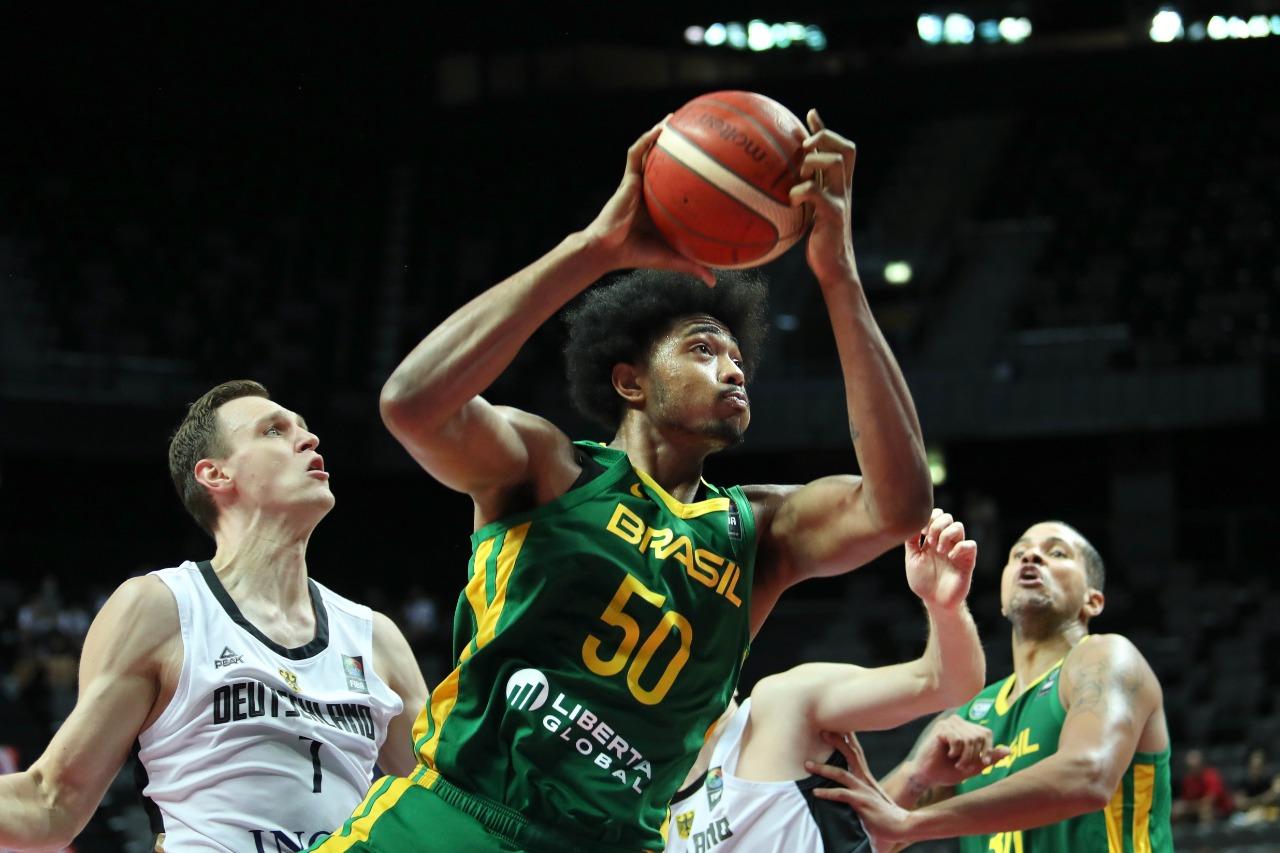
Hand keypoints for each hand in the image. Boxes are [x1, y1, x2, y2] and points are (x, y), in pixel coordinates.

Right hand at [581, 120, 715, 284]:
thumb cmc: (636, 254)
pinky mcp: (628, 177)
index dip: (689, 172)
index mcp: (659, 205)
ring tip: (677, 117)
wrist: (607, 250)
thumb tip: (715, 283)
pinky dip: (649, 138)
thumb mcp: (671, 258)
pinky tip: (663, 126)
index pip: (676, 184)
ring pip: (650, 151)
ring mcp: (637, 181)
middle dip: (678, 146)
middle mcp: (649, 189)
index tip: (710, 164)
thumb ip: (693, 265)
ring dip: (661, 133)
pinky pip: (638, 152)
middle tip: (697, 132)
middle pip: (664, 162)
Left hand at [790, 109, 857, 284]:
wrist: (834, 267)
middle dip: (825, 138)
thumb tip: (780, 181)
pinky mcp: (834, 216)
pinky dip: (801, 190)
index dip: (826, 129)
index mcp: (839, 185)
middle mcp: (843, 188)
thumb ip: (804, 193)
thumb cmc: (819, 242)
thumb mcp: (810, 213)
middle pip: (845, 148)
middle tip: (804, 145)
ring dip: (814, 161)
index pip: (841, 148)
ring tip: (799, 174)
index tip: (810, 115)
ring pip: (835, 164)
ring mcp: (841, 200)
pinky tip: (790, 199)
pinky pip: (816, 193)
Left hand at [808, 732, 918, 851]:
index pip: (856, 753)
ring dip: (823, 768)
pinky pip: (842, 795)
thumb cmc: (883, 815)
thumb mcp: (869, 798)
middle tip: (822, 731)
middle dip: (837, 741)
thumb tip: (842, 789)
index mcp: (866, 777)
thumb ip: (856, 791)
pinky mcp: (862, 803)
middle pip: (851, 754)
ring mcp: (863, 790)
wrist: (901, 826)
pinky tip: (816, 792)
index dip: (848, 739)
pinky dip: (828, 793)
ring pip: (841, 774)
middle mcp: (865, 780)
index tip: (837, 726)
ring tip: (807, 764)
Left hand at [904, 508, 976, 610]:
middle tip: (930, 542)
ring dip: (946, 535)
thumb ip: (911, 541)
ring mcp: (957, 550)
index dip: (930, 518)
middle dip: (937, 526)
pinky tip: (950, 557)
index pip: (936, 516)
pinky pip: (970, 544)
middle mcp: (946, 542)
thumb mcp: (912, 559)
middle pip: (948, 517)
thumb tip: (910, 523)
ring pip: (959, 527)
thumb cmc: (923, 581)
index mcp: (933, 539)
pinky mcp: (967, 561)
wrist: (935, 600)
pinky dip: (959, 547)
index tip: (922, 532)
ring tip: (939, 550)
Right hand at [911, 716, 1010, 788]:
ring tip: (957, 763)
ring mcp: (948, 723)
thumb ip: (990, 758)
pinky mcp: (941, 728)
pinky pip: (959, 740)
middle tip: (964, 766)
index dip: (987, 750)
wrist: (927, 776)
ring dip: (966, 757)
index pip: (985, 733)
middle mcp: (957, 722)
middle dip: (975, 756)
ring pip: (970, 739)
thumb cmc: (948, 771)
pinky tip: (948, 755)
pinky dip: (957, 753)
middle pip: (979, 736)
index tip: (981, 764)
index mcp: (966, 728)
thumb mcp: (974, 766)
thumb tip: (1009, 750)